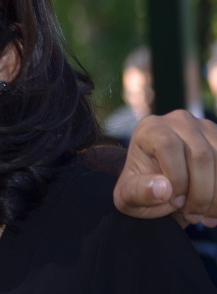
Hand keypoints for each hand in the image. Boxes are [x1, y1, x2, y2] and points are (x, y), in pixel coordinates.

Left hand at [113, 110, 216, 226]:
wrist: (162, 187)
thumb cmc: (143, 188)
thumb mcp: (129, 195)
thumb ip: (140, 192)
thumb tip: (164, 189)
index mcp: (151, 129)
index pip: (169, 145)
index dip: (176, 177)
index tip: (175, 202)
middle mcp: (179, 121)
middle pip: (201, 155)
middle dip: (201, 193)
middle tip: (193, 216)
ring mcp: (205, 128)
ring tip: (206, 217)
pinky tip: (216, 211)